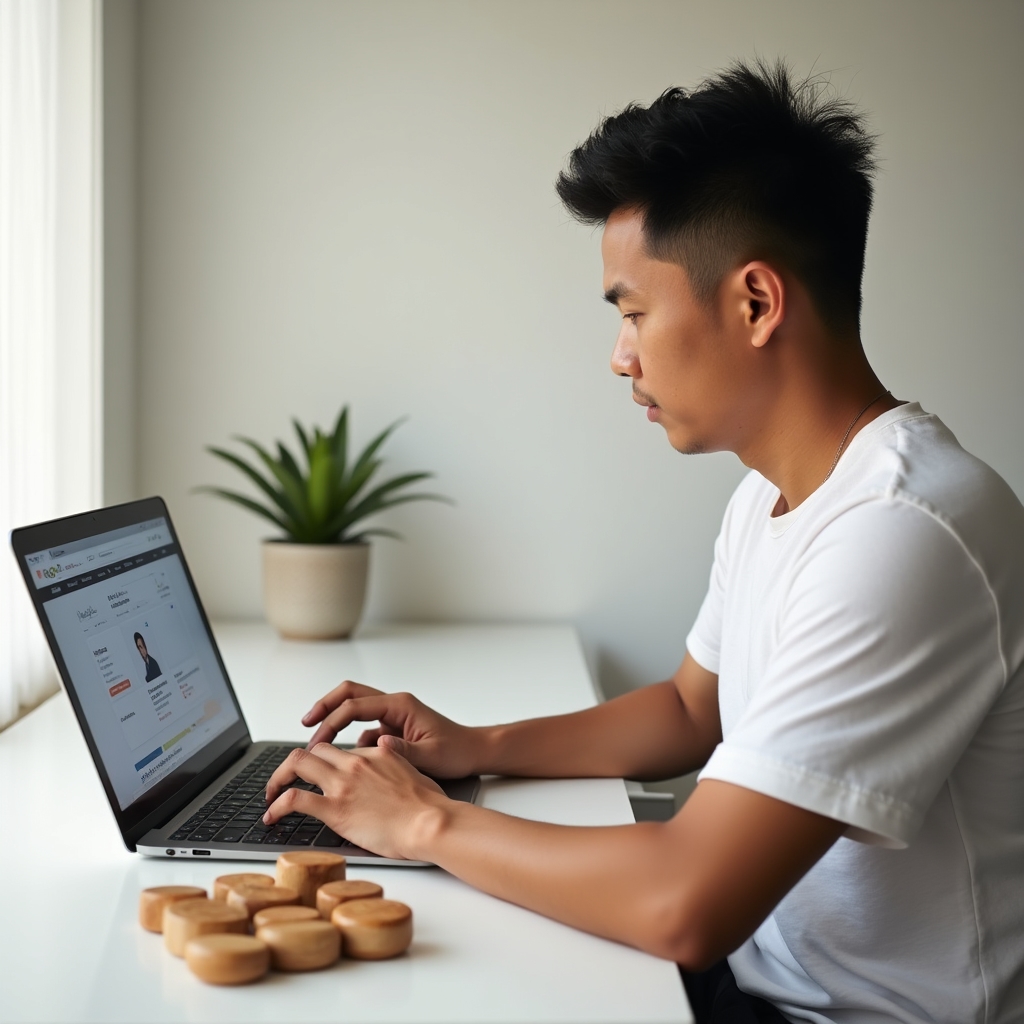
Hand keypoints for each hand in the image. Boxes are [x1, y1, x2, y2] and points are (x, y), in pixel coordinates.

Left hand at [263, 743, 448, 859]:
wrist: (431, 822)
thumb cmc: (430, 805)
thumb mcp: (415, 771)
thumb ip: (397, 762)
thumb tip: (391, 757)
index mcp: (375, 754)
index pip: (340, 751)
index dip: (325, 762)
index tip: (318, 774)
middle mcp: (354, 763)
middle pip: (313, 750)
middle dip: (295, 764)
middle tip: (286, 780)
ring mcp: (342, 784)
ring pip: (297, 764)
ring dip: (278, 778)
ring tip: (270, 794)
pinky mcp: (335, 809)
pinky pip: (294, 799)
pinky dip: (277, 805)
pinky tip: (271, 816)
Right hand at [302, 680, 483, 778]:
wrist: (474, 752)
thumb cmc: (457, 751)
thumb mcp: (432, 755)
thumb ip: (404, 751)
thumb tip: (378, 745)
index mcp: (401, 705)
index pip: (355, 705)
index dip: (331, 719)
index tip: (315, 738)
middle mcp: (394, 706)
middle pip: (350, 695)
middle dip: (326, 706)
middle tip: (306, 723)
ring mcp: (392, 717)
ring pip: (354, 710)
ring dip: (335, 722)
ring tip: (317, 747)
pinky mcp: (392, 730)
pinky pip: (364, 730)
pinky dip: (350, 741)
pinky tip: (345, 762)